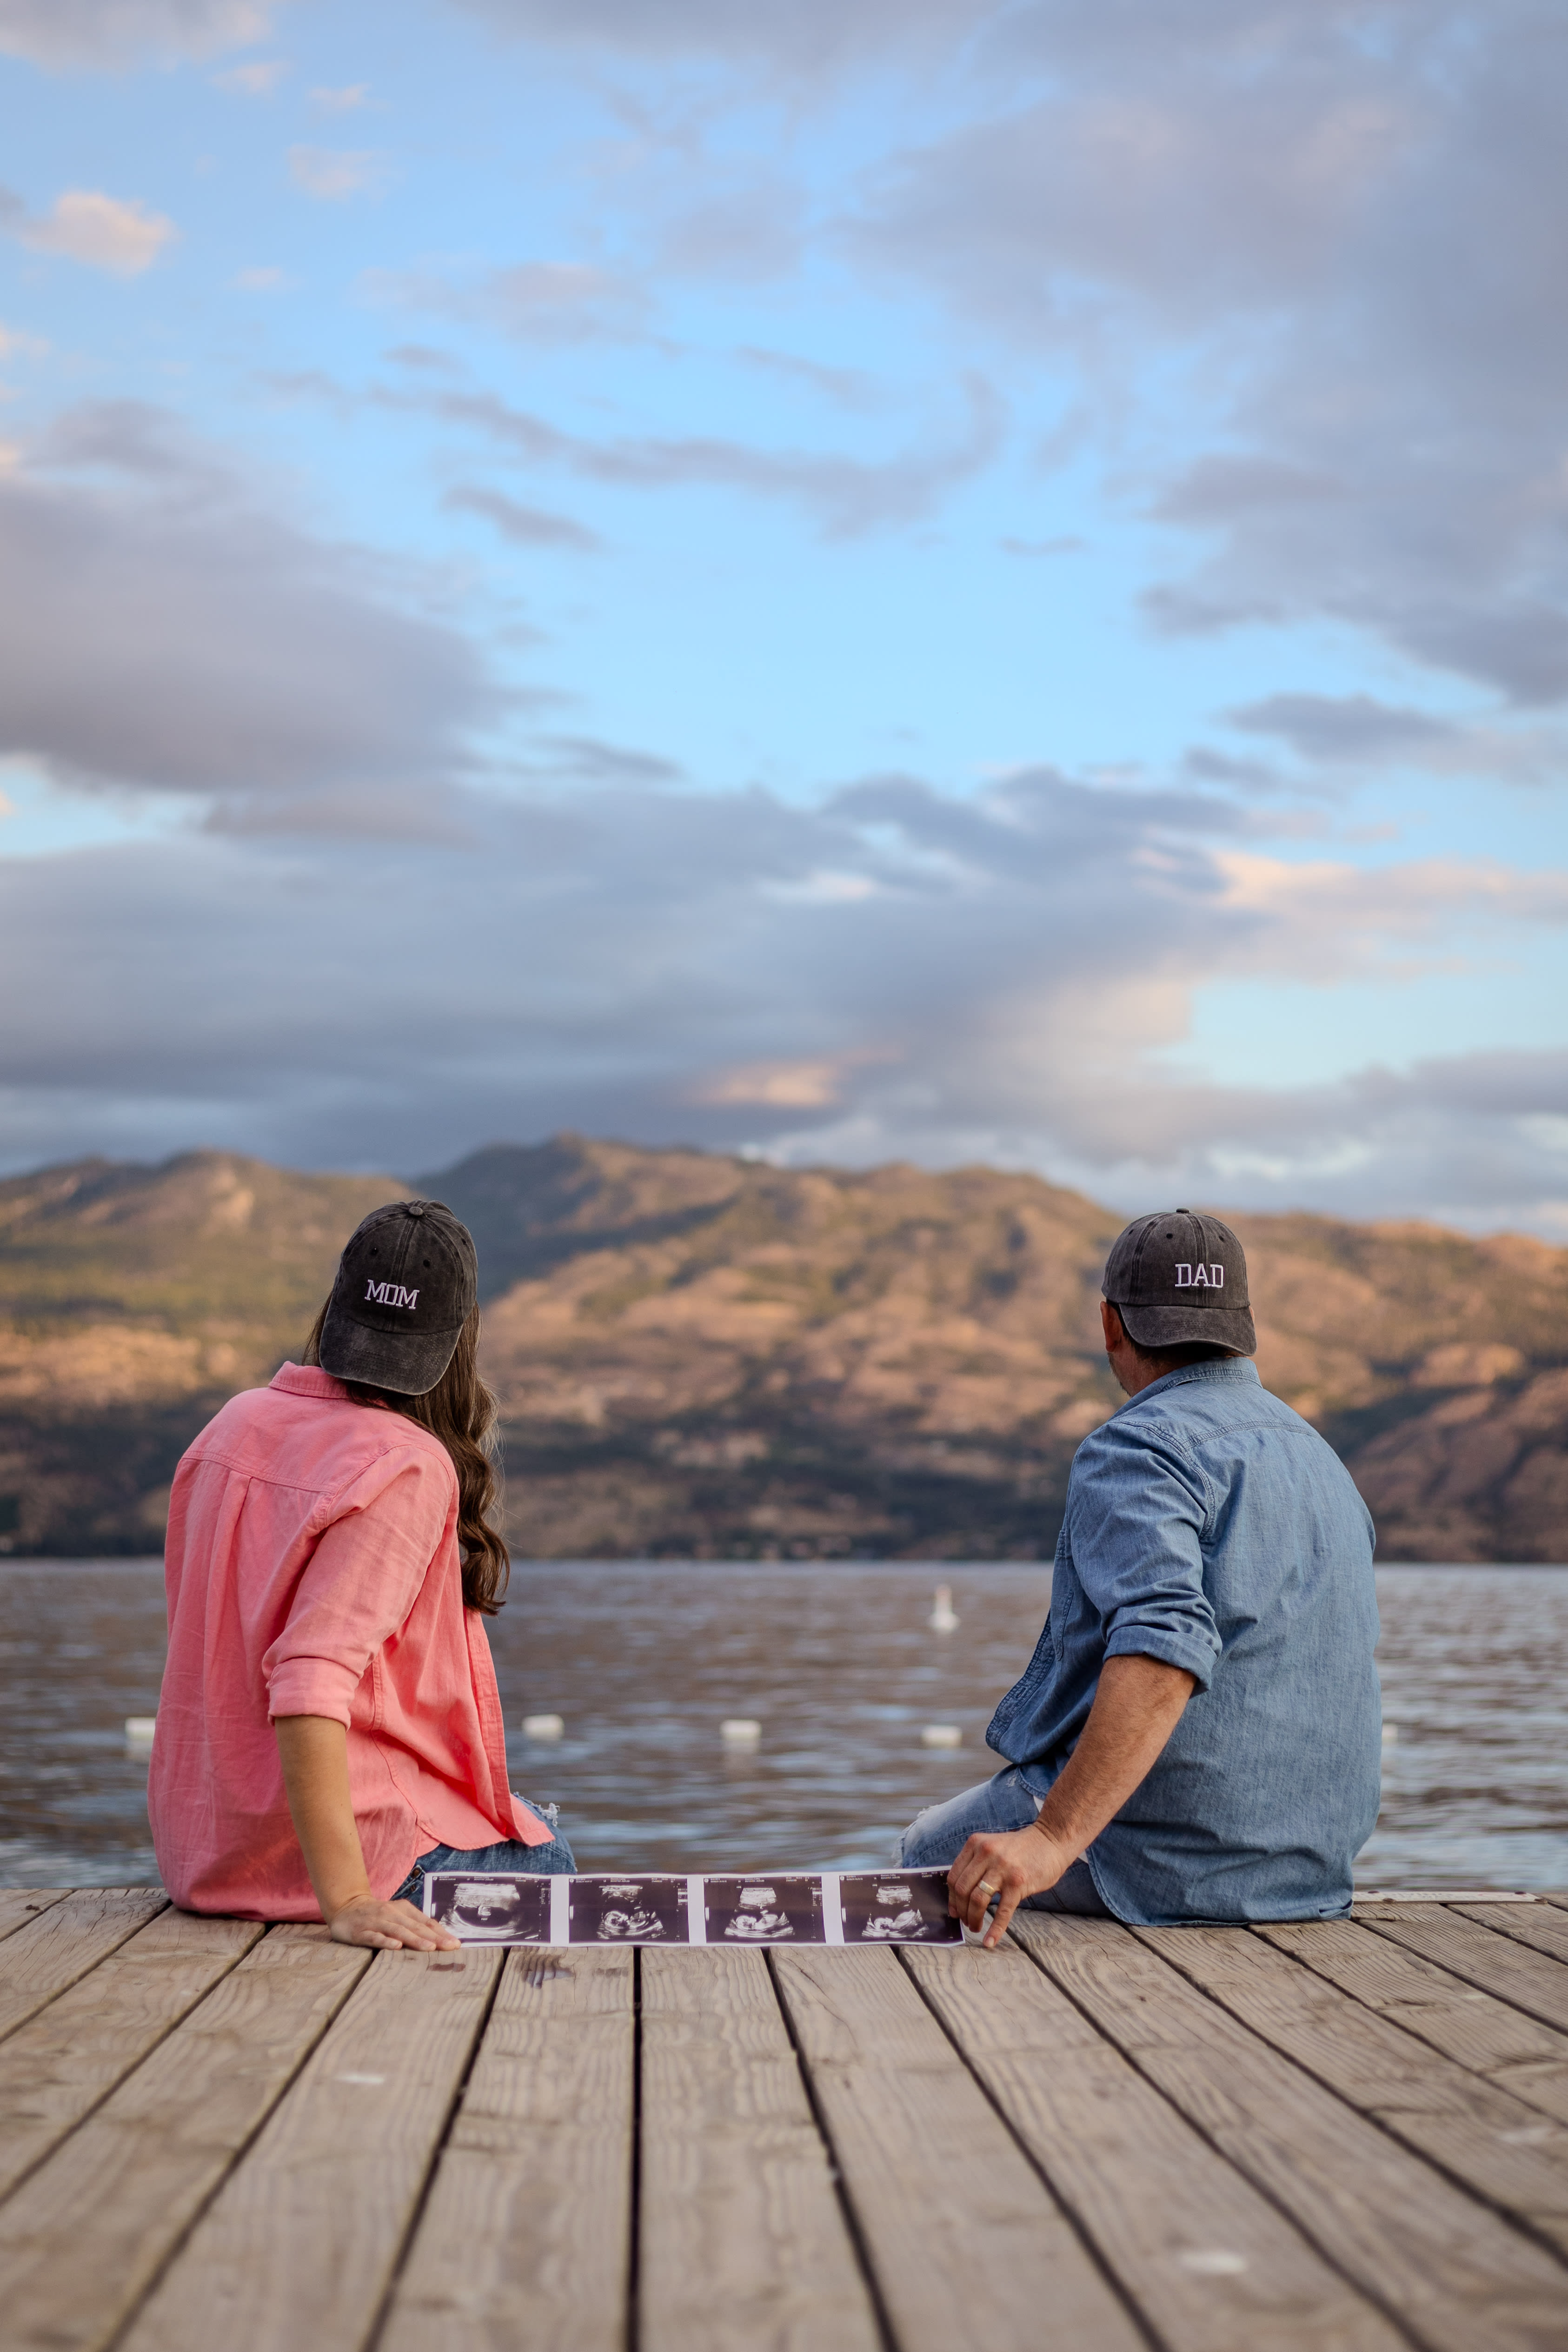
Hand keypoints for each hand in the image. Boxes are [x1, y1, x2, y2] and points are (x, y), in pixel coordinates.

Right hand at [327, 1893, 460, 1951]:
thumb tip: (439, 1938)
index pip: (426, 1922)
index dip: (441, 1933)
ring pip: (399, 1931)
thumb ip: (415, 1925)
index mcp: (404, 1910)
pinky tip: (396, 1946)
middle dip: (434, 1938)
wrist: (346, 1906)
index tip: (456, 1944)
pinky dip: (386, 1941)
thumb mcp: (398, 1916)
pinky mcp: (361, 1932)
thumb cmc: (378, 1915)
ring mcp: (376, 1922)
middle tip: (450, 1947)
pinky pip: (375, 1937)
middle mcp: (392, 1914)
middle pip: (416, 1927)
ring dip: (415, 1940)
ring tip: (430, 1948)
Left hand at [947, 1822, 1073, 1948]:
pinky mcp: (1018, 1883)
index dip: (951, 1898)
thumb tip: (959, 1895)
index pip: (953, 1876)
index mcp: (975, 1844)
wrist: (1049, 1840)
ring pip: (977, 1900)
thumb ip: (976, 1863)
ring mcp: (1002, 1868)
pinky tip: (990, 1941)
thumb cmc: (1019, 1848)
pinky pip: (1002, 1911)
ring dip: (973, 1919)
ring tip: (975, 1927)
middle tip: (965, 1922)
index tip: (954, 1911)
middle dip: (961, 1911)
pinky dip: (994, 1930)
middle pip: (962, 1890)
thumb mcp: (991, 1846)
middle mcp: (986, 1853)